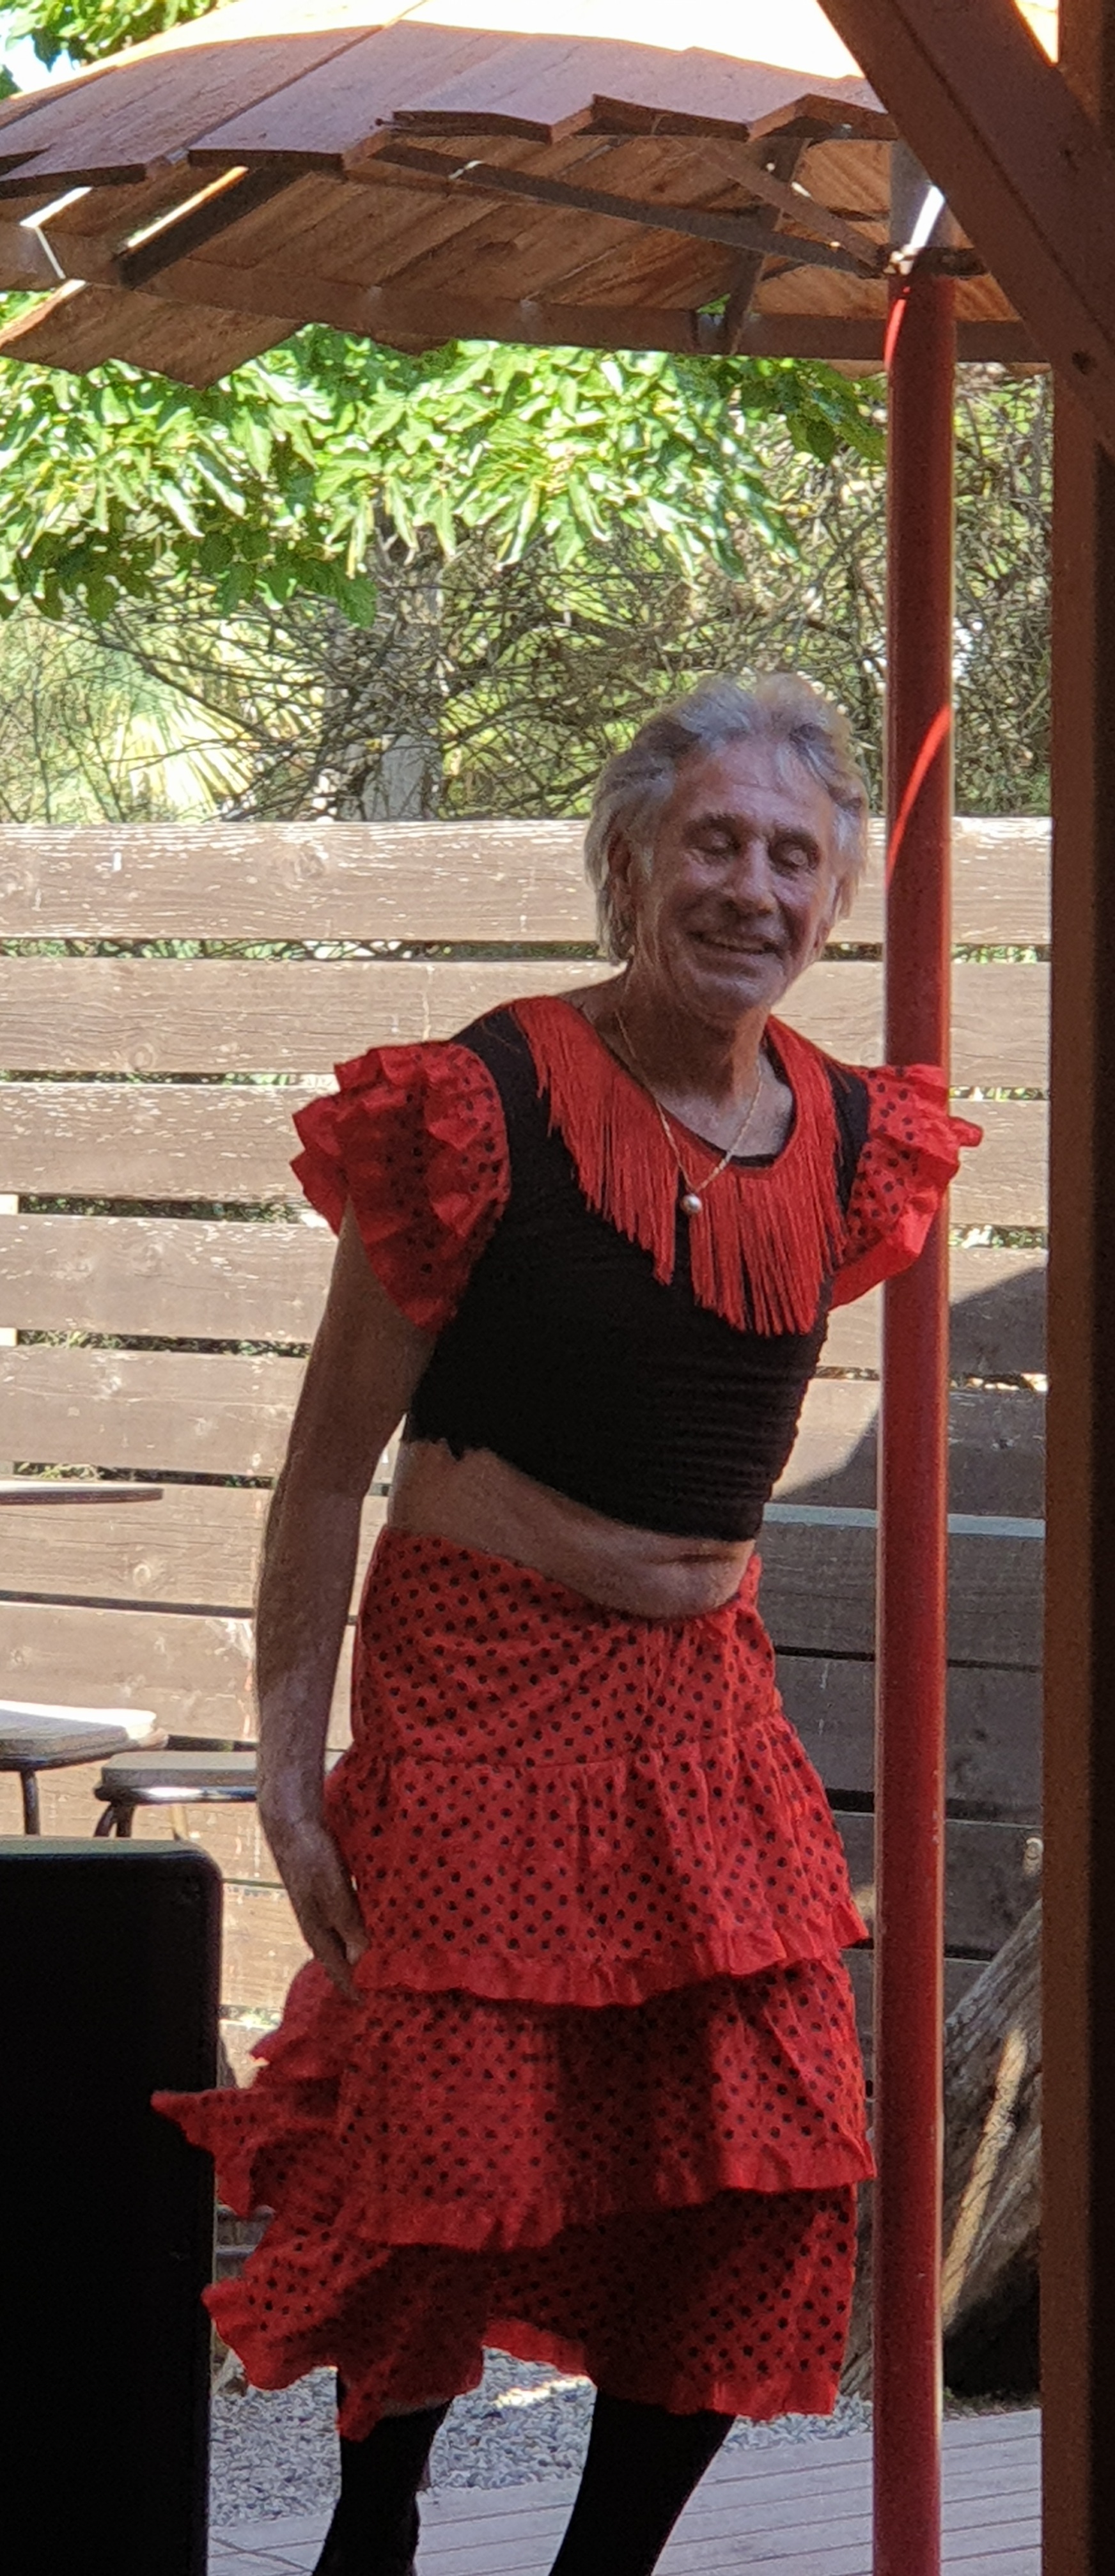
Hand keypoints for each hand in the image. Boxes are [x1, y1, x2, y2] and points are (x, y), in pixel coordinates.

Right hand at [261, 1803, 367, 1999]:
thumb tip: (362, 1958)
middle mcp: (317, 1925)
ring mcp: (320, 1908)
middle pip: (339, 1958)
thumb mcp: (334, 1892)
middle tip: (383, 1986)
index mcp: (316, 1931)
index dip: (351, 1989)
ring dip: (359, 1951)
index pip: (336, 1970)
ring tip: (382, 1959)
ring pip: (343, 1938)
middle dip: (357, 1974)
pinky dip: (359, 1928)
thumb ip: (349, 1925)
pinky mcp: (326, 1892)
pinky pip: (346, 1919)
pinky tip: (374, 1922)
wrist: (292, 1825)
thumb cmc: (311, 1858)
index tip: (368, 2006)